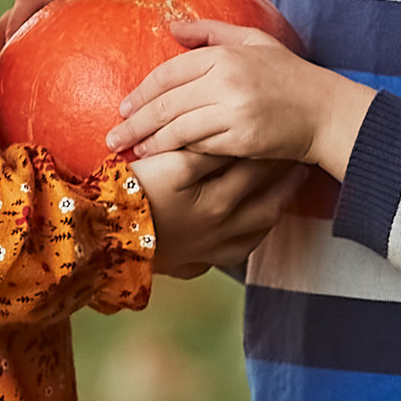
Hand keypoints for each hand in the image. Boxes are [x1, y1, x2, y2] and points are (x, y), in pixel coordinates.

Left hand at [112, 25, 373, 183]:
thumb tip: (173, 26)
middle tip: (113, 136)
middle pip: (167, 102)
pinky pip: (200, 146)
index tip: (124, 105)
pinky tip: (163, 158)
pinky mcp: (242, 138)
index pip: (171, 72)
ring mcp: (234, 110)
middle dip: (136, 121)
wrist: (326, 112)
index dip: (143, 90)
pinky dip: (178, 152)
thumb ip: (212, 32)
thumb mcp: (254, 41)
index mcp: (226, 54)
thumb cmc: (290, 76)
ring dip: (151, 141)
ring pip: (178, 127)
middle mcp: (227, 79)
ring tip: (132, 151)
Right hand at [137, 149, 303, 276]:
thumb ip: (205, 150)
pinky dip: (244, 243)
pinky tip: (244, 234)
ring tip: (280, 198)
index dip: (272, 150)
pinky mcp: (189, 265)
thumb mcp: (170, 163)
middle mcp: (221, 231)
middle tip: (299, 165)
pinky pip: (229, 257)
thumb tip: (234, 138)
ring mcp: (207, 252)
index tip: (287, 136)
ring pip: (253, 236)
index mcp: (219, 202)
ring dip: (270, 215)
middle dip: (284, 184)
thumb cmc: (133, 194)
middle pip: (265, 205)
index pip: (257, 170)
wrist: (101, 237)